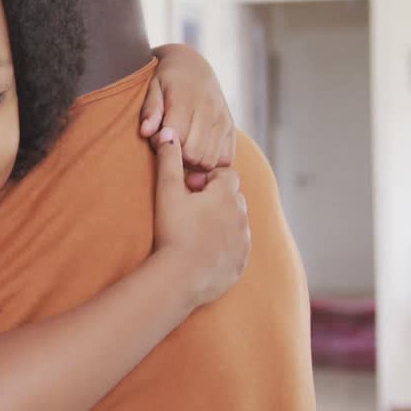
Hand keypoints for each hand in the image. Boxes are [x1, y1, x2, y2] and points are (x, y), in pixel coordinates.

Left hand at [139, 44, 235, 185]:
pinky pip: (225, 159)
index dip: (162, 145)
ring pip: (209, 161)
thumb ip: (150, 110)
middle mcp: (209, 111)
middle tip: (169, 145)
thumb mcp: (153, 88)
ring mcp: (223, 120)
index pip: (176, 140)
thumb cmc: (167, 80)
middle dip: (178, 157)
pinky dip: (211, 162)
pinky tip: (198, 152)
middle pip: (194, 155)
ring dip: (193, 163)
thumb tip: (145, 132)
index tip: (156, 137)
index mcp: (186, 100)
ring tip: (182, 149)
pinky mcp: (231, 128)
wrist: (193, 66)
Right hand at [151, 128, 249, 307]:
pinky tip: (202, 253)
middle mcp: (241, 216)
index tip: (189, 190)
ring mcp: (243, 242)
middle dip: (216, 200)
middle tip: (190, 210)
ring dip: (221, 223)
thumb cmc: (173, 232)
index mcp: (226, 195)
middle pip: (233, 198)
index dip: (207, 179)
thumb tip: (168, 133)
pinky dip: (224, 247)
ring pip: (237, 224)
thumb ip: (169, 160)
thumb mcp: (167, 191)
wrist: (181, 278)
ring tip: (195, 233)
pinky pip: (236, 249)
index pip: (226, 175)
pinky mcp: (241, 264)